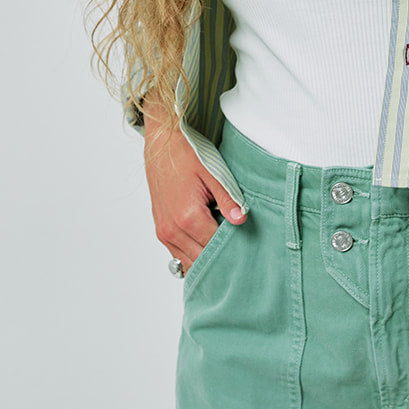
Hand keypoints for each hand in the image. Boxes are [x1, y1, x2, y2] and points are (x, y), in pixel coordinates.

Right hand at [143, 107, 246, 273]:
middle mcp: (172, 230)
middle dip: (221, 258)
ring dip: (207, 259)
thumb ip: (227, 198)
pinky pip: (179, 255)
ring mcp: (164, 232)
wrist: (160, 145)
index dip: (234, 249)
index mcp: (188, 217)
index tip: (248, 248)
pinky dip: (194, 255)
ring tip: (224, 249)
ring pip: (190, 263)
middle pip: (203, 260)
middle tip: (240, 252)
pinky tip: (207, 245)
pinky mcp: (161, 231)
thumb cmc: (186, 154)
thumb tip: (241, 220)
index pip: (216, 248)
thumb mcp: (212, 173)